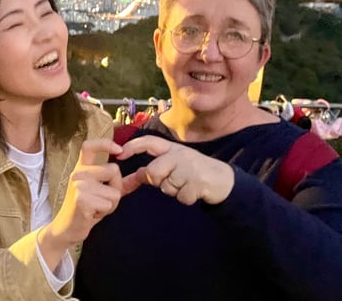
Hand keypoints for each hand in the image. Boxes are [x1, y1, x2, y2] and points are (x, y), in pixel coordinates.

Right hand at [41, 139, 123, 252]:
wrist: (67, 228)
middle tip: (101, 200)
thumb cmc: (85, 209)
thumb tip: (138, 177)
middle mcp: (78, 173)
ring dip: (110, 204)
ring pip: (114, 191)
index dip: (105, 144)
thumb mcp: (100, 192)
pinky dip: (105, 212)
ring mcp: (79, 185)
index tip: (119, 150)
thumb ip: (118, 183)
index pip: (89, 146)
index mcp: (81, 168)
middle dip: (116, 188)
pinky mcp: (82, 199)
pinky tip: (92, 214)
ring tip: (96, 208)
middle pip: (114, 170)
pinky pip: (109, 204)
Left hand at [116, 135, 234, 204]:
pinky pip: (181, 197)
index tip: (119, 154)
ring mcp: (190, 168)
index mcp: (172, 148)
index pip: (149, 142)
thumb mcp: (174, 164)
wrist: (222, 179)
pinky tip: (195, 191)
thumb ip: (153, 169)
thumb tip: (131, 177)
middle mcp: (179, 154)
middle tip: (173, 181)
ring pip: (167, 187)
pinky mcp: (199, 182)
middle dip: (158, 182)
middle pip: (152, 172)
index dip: (132, 147)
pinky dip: (186, 198)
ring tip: (187, 184)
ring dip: (175, 191)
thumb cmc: (192, 172)